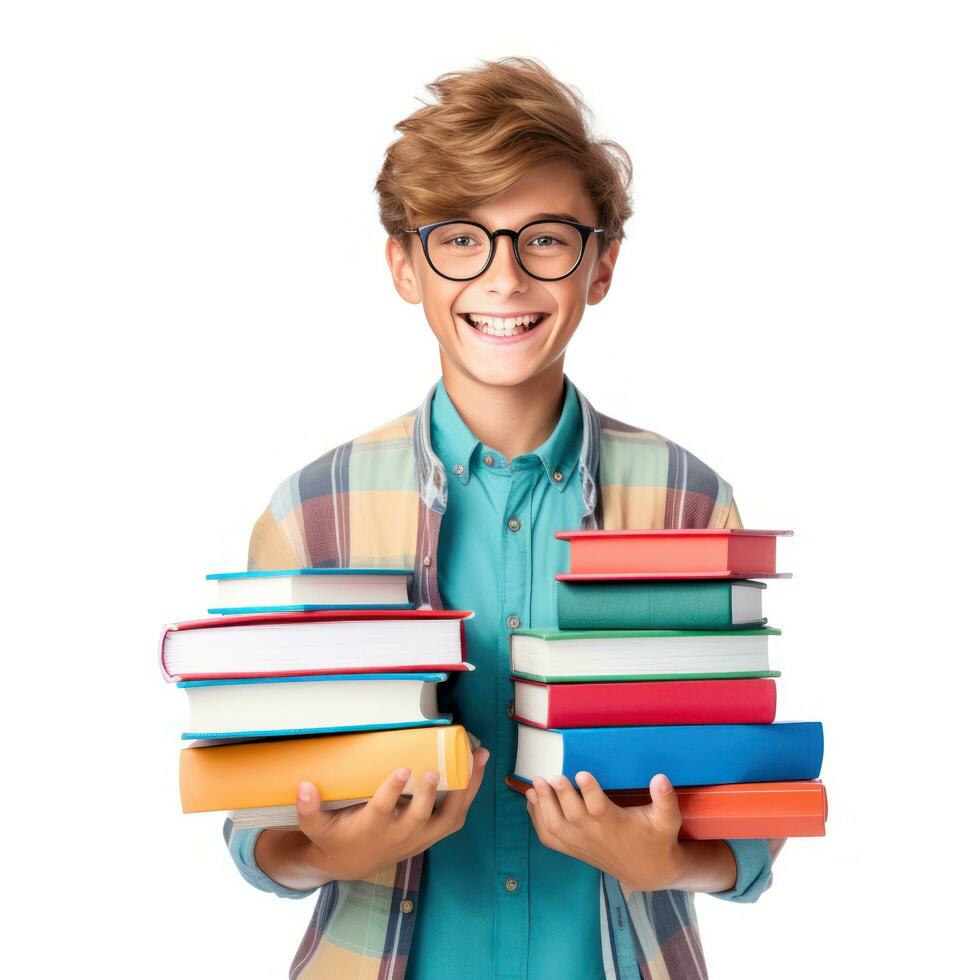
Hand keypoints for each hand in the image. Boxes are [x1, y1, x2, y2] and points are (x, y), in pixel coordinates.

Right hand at [294, 746, 489, 880]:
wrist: (353, 863)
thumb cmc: (336, 837)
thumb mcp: (317, 827)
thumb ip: (309, 809)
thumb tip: (303, 786)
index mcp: (372, 828)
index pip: (383, 811)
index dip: (392, 792)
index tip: (401, 769)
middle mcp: (400, 834)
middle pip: (421, 818)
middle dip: (430, 795)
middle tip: (438, 768)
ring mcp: (420, 835)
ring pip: (449, 816)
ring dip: (467, 788)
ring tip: (479, 757)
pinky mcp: (432, 833)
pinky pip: (457, 816)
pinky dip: (470, 793)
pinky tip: (478, 767)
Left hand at [525, 771, 691, 892]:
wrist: (647, 871)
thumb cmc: (657, 838)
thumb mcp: (668, 819)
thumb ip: (665, 799)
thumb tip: (661, 778)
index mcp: (616, 824)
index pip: (599, 808)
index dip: (590, 791)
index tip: (581, 772)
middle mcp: (595, 835)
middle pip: (572, 816)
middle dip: (560, 795)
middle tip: (552, 775)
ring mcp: (581, 843)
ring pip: (555, 827)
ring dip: (543, 806)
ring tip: (536, 785)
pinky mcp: (573, 849)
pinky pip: (549, 838)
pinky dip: (536, 821)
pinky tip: (531, 802)